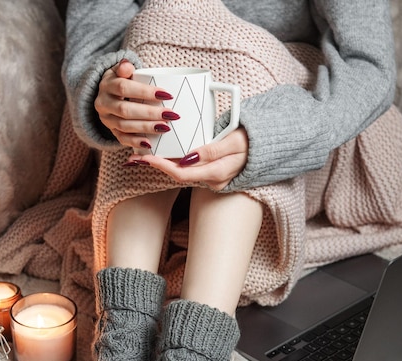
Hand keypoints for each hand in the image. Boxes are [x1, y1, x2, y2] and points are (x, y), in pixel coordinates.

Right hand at [94, 59, 179, 150]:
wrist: (107, 96)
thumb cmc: (121, 81)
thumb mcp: (120, 71)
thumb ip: (125, 67)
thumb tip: (127, 66)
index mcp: (106, 86)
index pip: (124, 88)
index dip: (144, 92)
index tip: (166, 95)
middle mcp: (103, 104)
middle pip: (125, 110)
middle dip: (149, 113)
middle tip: (169, 114)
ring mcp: (106, 120)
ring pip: (125, 126)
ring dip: (146, 127)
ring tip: (165, 127)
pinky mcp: (111, 132)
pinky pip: (122, 139)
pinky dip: (136, 142)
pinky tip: (149, 143)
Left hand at [125, 128, 248, 190]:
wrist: (266, 147)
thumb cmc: (252, 140)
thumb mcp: (234, 141)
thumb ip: (213, 150)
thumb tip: (189, 157)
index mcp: (217, 173)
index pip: (183, 173)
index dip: (162, 166)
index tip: (146, 158)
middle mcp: (212, 180)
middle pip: (178, 175)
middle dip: (156, 166)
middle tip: (134, 158)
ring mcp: (212, 179)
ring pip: (182, 173)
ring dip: (163, 165)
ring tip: (142, 156)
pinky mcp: (211, 173)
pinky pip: (189, 170)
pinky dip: (174, 163)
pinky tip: (161, 156)